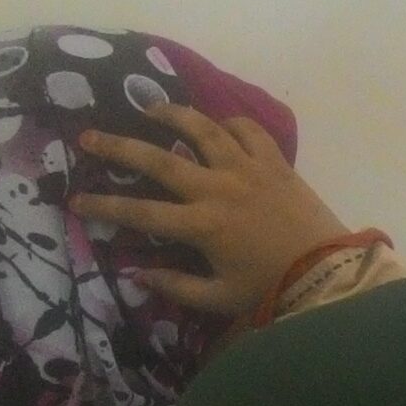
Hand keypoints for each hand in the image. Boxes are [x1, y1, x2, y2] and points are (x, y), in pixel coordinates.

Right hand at [72, 104, 349, 316]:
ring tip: (149, 107)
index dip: (104, 207)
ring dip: (174, 115)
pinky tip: (217, 123)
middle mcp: (220, 189)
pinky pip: (250, 131)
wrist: (330, 270)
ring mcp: (249, 171)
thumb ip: (175, 285)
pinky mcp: (276, 163)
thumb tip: (134, 273)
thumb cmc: (273, 287)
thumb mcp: (220, 297)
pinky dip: (231, 123)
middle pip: (159, 160)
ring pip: (204, 131)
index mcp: (203, 225)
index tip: (75, 200)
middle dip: (119, 147)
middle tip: (89, 136)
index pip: (140, 213)